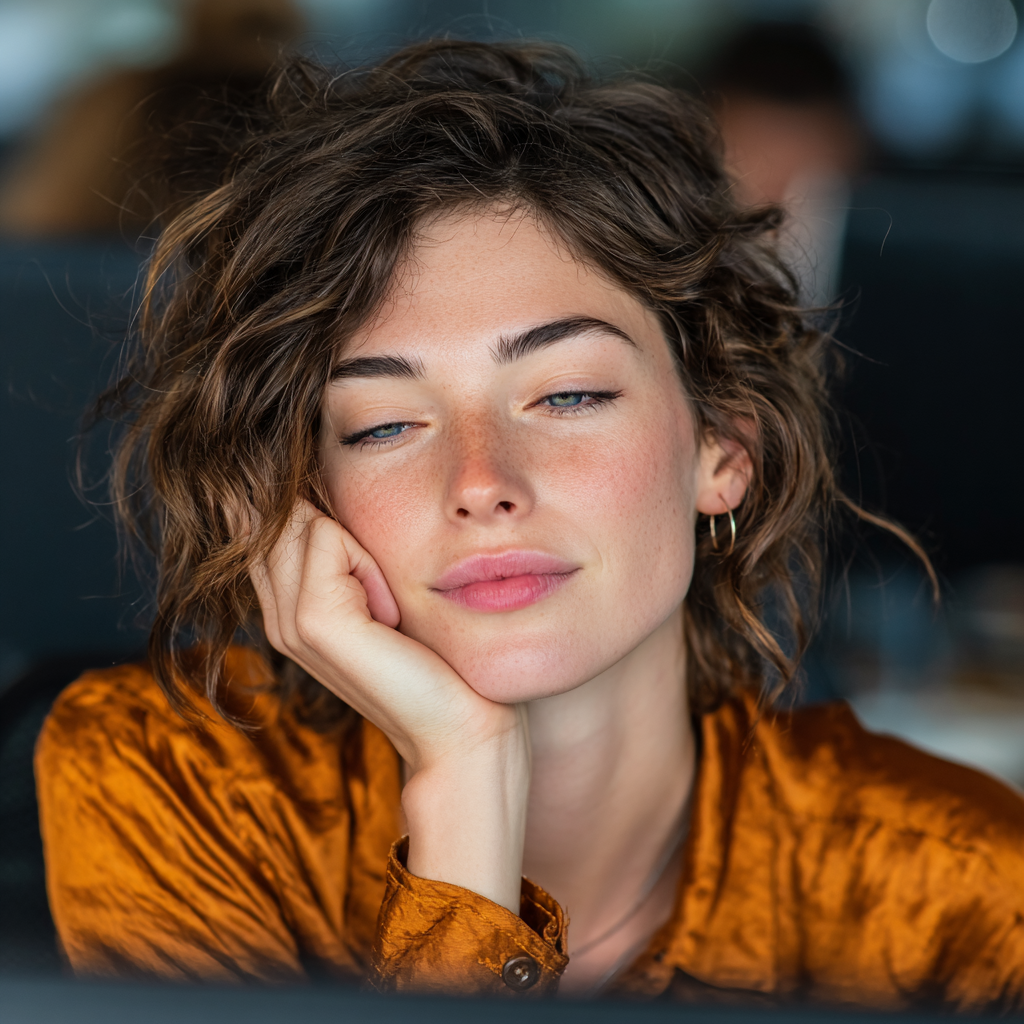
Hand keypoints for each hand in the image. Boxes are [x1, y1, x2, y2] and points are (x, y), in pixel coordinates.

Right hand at [251, 500, 529, 910]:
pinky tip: (389, 613)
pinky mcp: (313, 622)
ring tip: (387, 604)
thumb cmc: (433, 656)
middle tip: (382, 589)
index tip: (368, 562)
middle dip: (335, 524)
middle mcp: (278, 616)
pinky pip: (329, 537)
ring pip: (305, 521)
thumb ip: (341, 550)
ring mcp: (288, 622)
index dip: (316, 514)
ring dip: (358, 545)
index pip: (270, 522)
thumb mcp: (381, 591)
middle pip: (281, 516)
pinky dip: (370, 561)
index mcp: (289, 608)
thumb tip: (316, 492)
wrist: (458, 725)